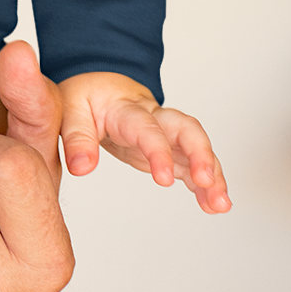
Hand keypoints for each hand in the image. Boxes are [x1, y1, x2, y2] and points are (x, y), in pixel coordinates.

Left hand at [57, 71, 229, 213]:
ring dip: (212, 175)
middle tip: (209, 182)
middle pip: (187, 130)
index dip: (159, 152)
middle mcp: (154, 118)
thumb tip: (82, 168)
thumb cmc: (86, 97)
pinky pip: (193, 165)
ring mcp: (165, 133)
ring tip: (221, 204)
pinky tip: (214, 204)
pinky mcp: (169, 149)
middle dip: (201, 155)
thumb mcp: (69, 110)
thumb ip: (76, 139)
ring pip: (197, 149)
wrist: (100, 87)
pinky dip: (205, 184)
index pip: (147, 128)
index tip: (164, 180)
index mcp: (127, 109)